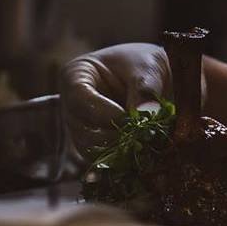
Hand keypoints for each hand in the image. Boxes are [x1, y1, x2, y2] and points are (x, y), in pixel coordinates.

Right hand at [60, 43, 174, 157]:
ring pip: (89, 148)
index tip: (129, 119)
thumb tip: (143, 114)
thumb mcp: (147, 69)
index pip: (78, 99)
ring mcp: (80, 127)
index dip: (103, 112)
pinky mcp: (94, 145)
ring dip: (117, 150)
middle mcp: (70, 104)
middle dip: (112, 135)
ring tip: (144, 143)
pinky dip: (120, 159)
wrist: (156, 79)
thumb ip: (144, 90)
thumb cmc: (145, 64)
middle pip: (81, 128)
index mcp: (75, 76)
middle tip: (141, 136)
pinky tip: (140, 153)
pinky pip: (100, 160)